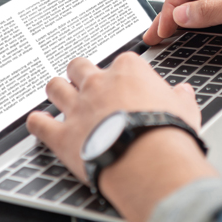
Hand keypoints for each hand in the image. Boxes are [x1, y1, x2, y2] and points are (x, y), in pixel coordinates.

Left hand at [27, 53, 216, 221]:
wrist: (148, 159)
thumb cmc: (167, 132)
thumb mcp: (184, 109)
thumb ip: (180, 97)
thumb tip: (184, 92)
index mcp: (127, 71)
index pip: (120, 62)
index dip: (121, 73)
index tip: (124, 82)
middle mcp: (98, 84)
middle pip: (79, 66)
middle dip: (79, 73)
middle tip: (84, 81)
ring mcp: (77, 108)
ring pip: (55, 88)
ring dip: (56, 91)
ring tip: (57, 94)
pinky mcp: (62, 135)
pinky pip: (40, 124)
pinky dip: (37, 123)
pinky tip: (37, 123)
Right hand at [143, 0, 221, 46]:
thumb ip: (210, 11)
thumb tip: (181, 14)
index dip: (169, 6)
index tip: (161, 30)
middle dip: (173, 13)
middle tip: (158, 36)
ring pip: (204, 1)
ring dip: (187, 18)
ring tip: (171, 37)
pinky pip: (218, 9)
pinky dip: (203, 21)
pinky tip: (196, 34)